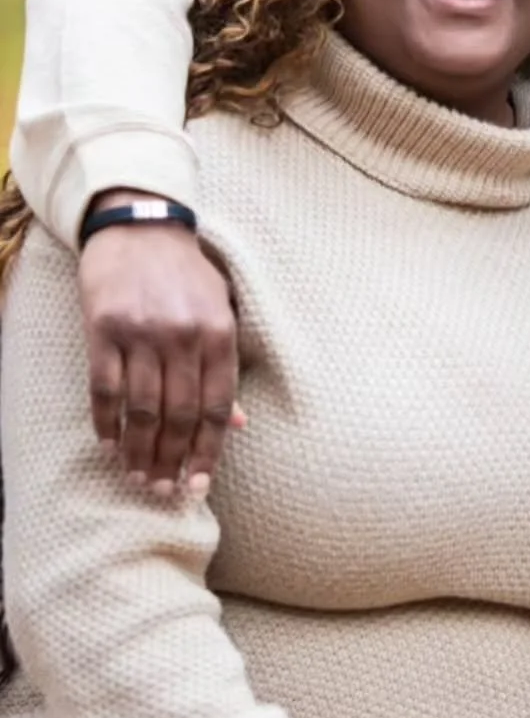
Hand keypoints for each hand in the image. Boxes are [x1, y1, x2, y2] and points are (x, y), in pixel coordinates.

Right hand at [79, 191, 239, 495]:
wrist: (141, 228)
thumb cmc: (188, 277)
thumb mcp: (222, 312)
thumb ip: (227, 367)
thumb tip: (238, 424)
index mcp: (220, 334)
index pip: (218, 408)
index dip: (209, 452)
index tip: (198, 485)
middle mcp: (183, 337)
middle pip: (179, 415)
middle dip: (171, 460)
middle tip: (161, 489)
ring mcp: (142, 333)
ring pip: (140, 409)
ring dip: (138, 450)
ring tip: (136, 476)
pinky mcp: (104, 329)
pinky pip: (103, 388)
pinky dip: (105, 422)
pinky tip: (108, 444)